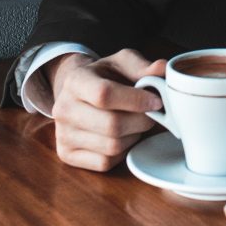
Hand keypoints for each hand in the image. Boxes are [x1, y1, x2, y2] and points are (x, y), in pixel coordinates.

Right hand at [47, 49, 166, 170]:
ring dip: (133, 136)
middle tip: (151, 114)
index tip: (156, 101)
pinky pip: (105, 162)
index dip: (137, 100)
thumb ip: (143, 66)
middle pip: (112, 125)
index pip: (105, 94)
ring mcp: (62, 134)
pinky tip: (122, 137)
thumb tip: (162, 69)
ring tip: (135, 123)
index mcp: (75, 80)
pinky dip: (121, 152)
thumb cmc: (106, 77)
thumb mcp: (122, 63)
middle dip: (141, 121)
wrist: (80, 93)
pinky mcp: (67, 154)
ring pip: (112, 146)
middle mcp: (63, 108)